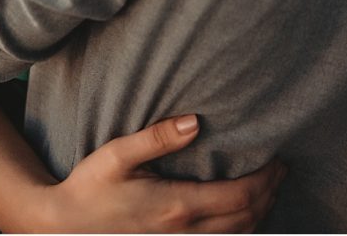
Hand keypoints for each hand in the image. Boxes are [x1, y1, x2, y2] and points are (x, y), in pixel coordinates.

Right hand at [36, 114, 285, 233]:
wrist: (65, 226)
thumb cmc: (90, 186)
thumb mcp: (119, 153)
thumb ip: (157, 137)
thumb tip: (195, 122)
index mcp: (177, 205)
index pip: (240, 197)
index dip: (266, 180)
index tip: (278, 159)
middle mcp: (185, 232)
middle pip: (246, 218)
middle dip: (269, 194)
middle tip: (281, 169)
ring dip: (260, 213)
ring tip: (268, 188)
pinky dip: (239, 229)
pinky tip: (239, 214)